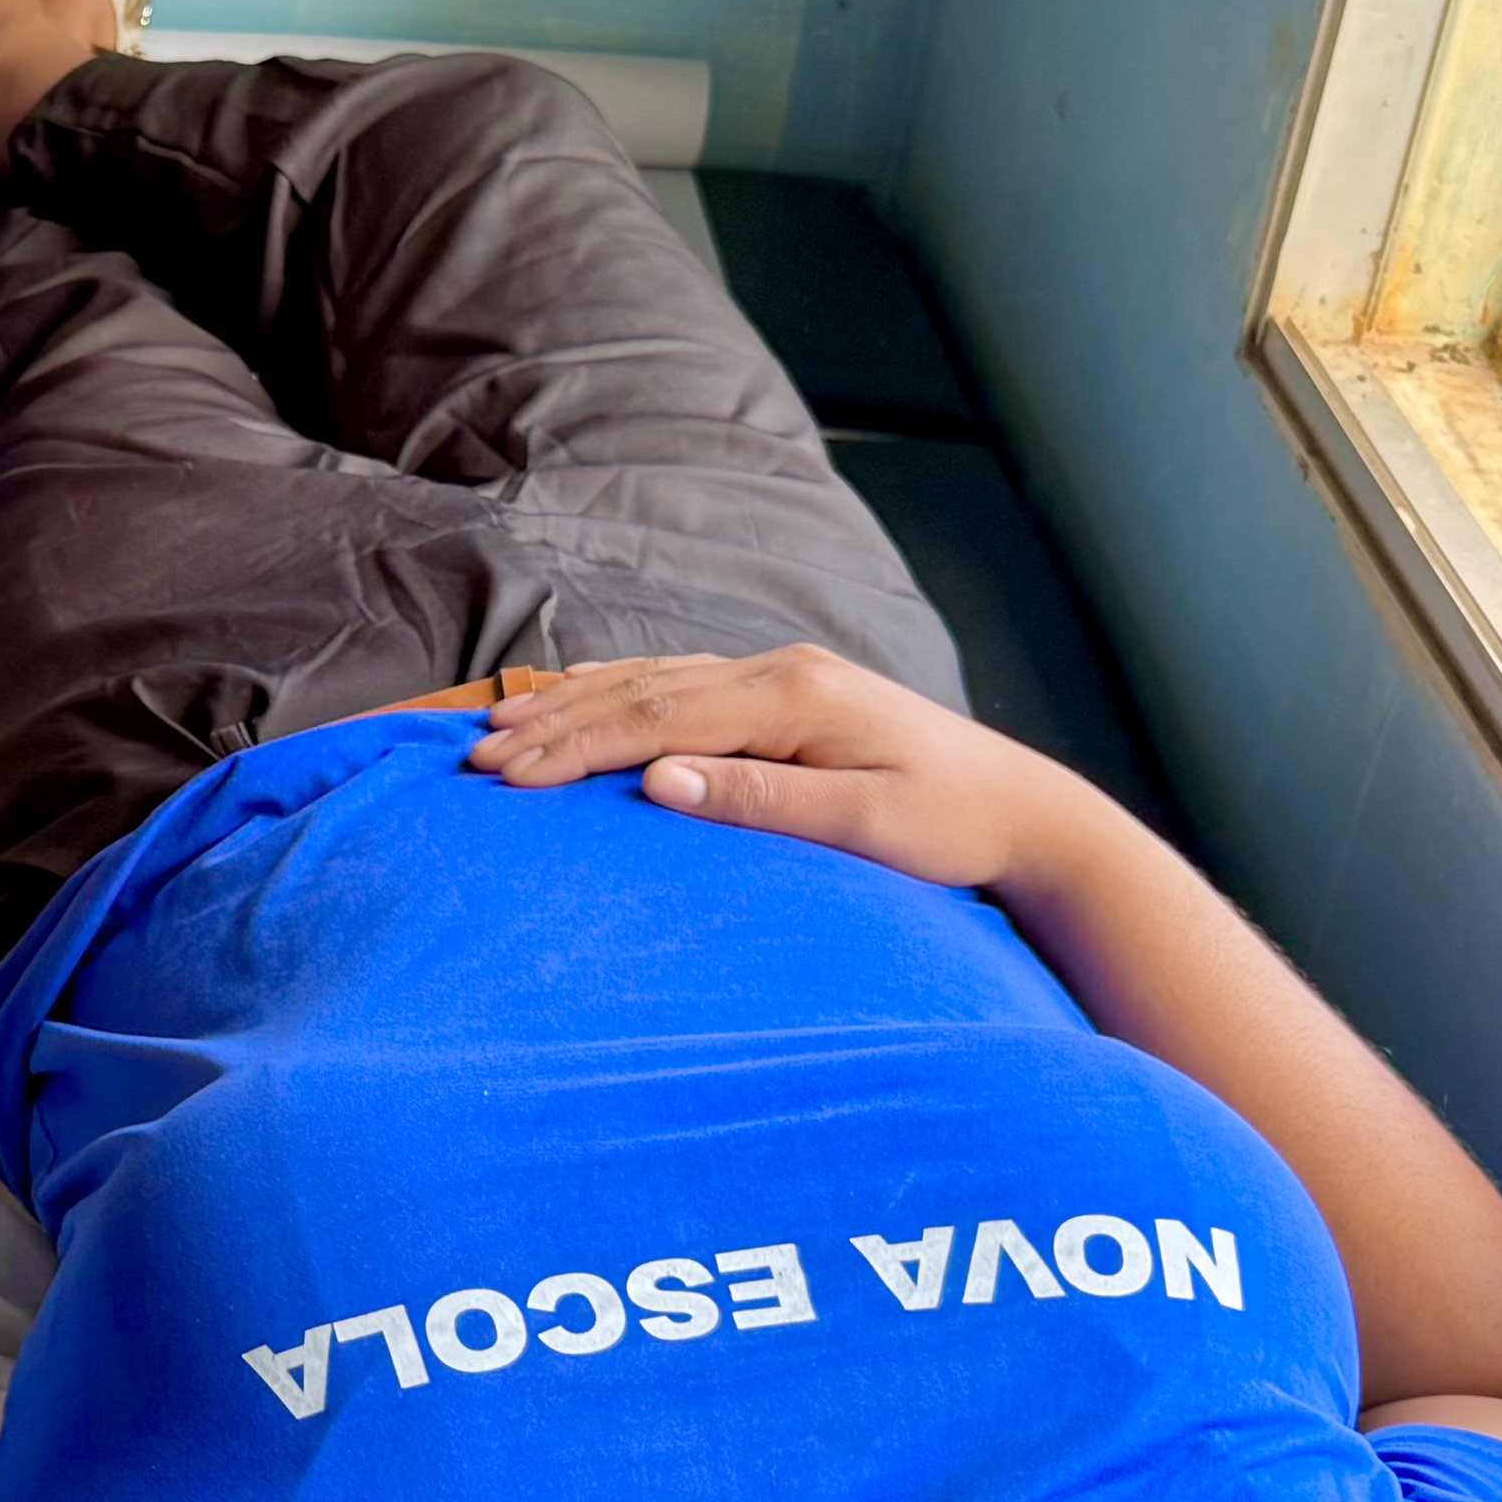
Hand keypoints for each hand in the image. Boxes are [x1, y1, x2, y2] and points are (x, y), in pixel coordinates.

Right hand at [463, 646, 1102, 895]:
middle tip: (476, 755)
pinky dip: (621, 691)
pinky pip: (683, 685)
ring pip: (655, 682)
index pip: (657, 721)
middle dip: (554, 724)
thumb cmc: (951, 827)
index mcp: (793, 698)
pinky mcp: (789, 694)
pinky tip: (584, 693)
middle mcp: (780, 673)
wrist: (1026, 810)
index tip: (505, 774)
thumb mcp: (863, 824)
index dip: (574, 747)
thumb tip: (659, 779)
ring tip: (503, 724)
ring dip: (575, 703)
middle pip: (642, 692)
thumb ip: (759, 799)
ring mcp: (784, 677)